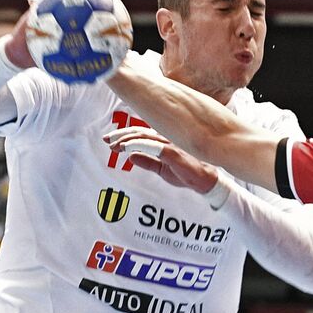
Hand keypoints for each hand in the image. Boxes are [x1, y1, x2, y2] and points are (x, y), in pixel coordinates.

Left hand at [103, 126, 220, 193]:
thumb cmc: (186, 172)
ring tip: (114, 145)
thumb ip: (147, 162)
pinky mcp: (172, 152)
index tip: (110, 140)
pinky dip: (137, 145)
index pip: (142, 133)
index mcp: (164, 139)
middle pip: (139, 131)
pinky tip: (126, 149)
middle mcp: (166, 137)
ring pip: (143, 136)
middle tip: (107, 139)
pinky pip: (151, 146)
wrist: (205, 180)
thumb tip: (130, 157)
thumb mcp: (161, 169)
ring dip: (126, 140)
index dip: (125, 135)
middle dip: (121, 135)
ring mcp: (170, 143)